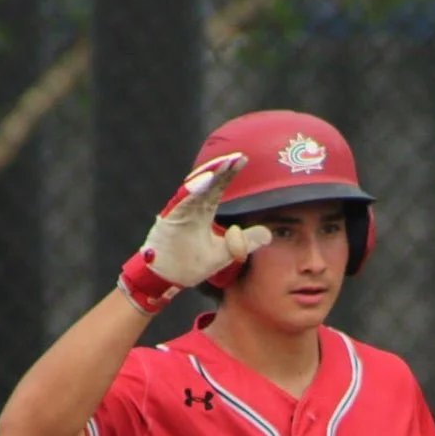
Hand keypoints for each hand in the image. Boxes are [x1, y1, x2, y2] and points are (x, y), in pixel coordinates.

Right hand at [118, 153, 272, 314]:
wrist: (165, 279)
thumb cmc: (189, 264)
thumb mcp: (225, 253)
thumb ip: (246, 242)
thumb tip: (269, 233)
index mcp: (202, 211)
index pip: (218, 187)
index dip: (230, 173)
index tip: (244, 159)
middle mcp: (191, 207)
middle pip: (208, 182)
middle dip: (223, 168)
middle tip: (239, 156)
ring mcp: (180, 212)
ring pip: (195, 188)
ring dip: (210, 175)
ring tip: (224, 163)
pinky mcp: (170, 219)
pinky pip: (182, 202)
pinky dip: (193, 191)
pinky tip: (205, 180)